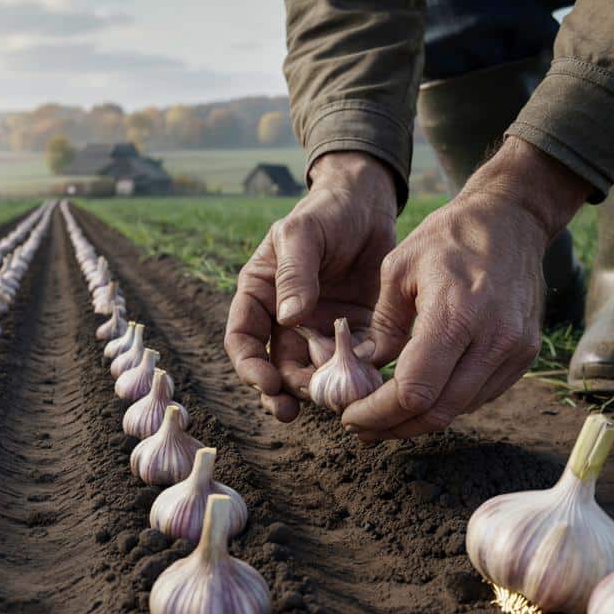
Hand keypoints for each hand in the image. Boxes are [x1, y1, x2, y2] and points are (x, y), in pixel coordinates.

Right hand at [224, 151, 396, 421]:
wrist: (370, 205)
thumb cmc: (326, 211)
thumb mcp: (302, 233)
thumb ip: (294, 273)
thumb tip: (288, 318)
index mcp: (261, 295)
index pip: (243, 339)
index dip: (250, 366)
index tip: (267, 383)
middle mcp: (285, 320)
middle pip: (276, 367)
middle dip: (283, 391)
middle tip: (295, 408)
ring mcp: (320, 330)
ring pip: (313, 374)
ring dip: (319, 392)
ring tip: (332, 403)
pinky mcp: (354, 333)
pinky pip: (351, 364)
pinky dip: (356, 379)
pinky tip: (366, 386)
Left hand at [342, 137, 590, 439]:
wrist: (511, 221)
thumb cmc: (449, 238)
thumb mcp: (397, 269)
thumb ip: (382, 326)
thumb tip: (364, 370)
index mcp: (456, 314)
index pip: (414, 390)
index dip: (378, 413)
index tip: (350, 415)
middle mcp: (493, 339)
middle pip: (437, 411)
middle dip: (393, 427)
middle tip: (361, 429)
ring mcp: (514, 351)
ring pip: (459, 410)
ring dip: (418, 422)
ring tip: (382, 419)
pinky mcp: (524, 356)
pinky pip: (479, 397)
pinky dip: (445, 404)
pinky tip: (418, 399)